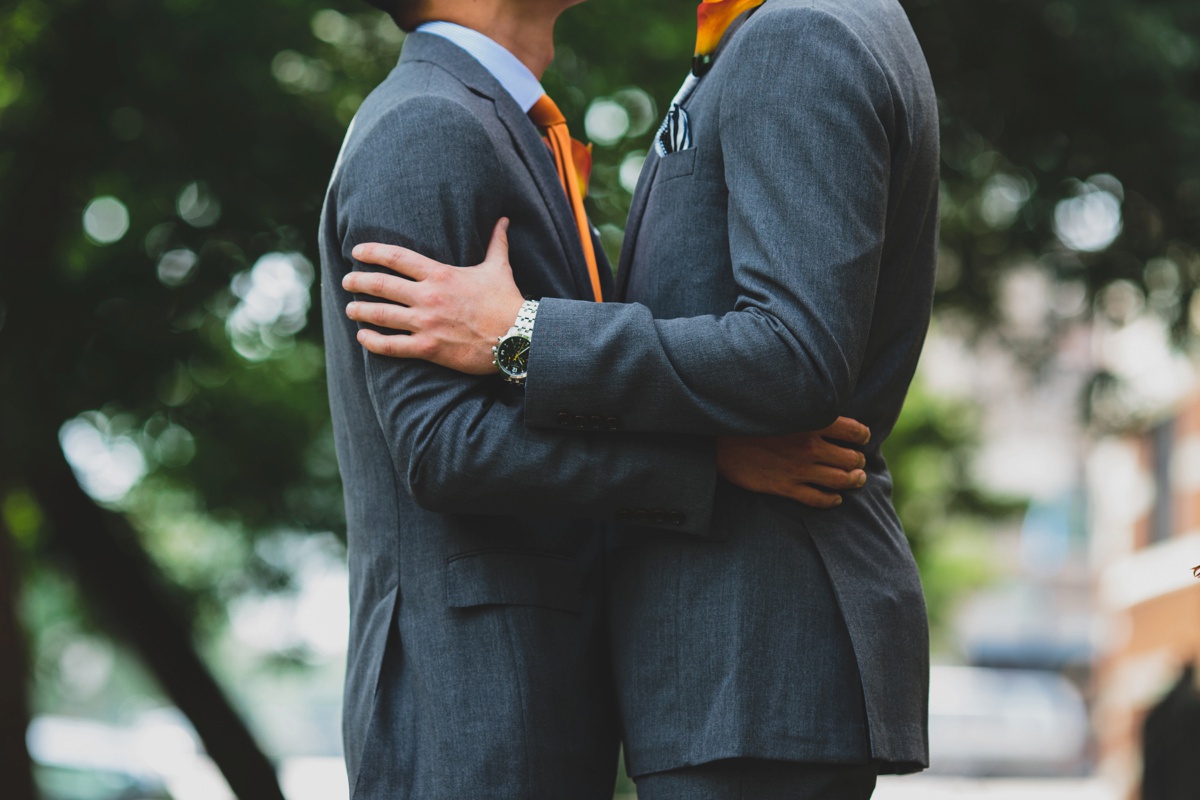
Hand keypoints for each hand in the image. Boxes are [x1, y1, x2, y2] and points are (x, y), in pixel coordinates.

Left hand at [342, 218, 524, 374]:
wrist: (517, 337)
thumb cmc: (507, 302)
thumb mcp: (499, 268)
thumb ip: (496, 242)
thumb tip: (504, 220)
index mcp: (440, 274)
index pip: (397, 257)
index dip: (372, 252)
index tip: (357, 252)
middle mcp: (428, 297)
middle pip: (381, 285)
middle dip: (358, 281)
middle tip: (346, 281)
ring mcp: (426, 323)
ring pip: (381, 315)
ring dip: (360, 310)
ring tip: (349, 308)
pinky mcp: (429, 348)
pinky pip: (392, 346)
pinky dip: (373, 341)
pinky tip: (362, 337)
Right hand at [716, 417, 869, 508]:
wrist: (717, 440)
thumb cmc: (748, 418)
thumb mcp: (781, 406)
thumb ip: (805, 409)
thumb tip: (825, 411)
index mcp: (811, 422)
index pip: (854, 431)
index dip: (862, 436)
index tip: (861, 438)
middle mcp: (809, 446)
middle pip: (851, 458)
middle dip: (859, 461)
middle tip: (859, 461)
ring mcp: (798, 469)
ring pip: (840, 480)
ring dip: (853, 480)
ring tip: (856, 478)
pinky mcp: (786, 487)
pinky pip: (818, 499)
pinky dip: (832, 500)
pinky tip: (835, 498)